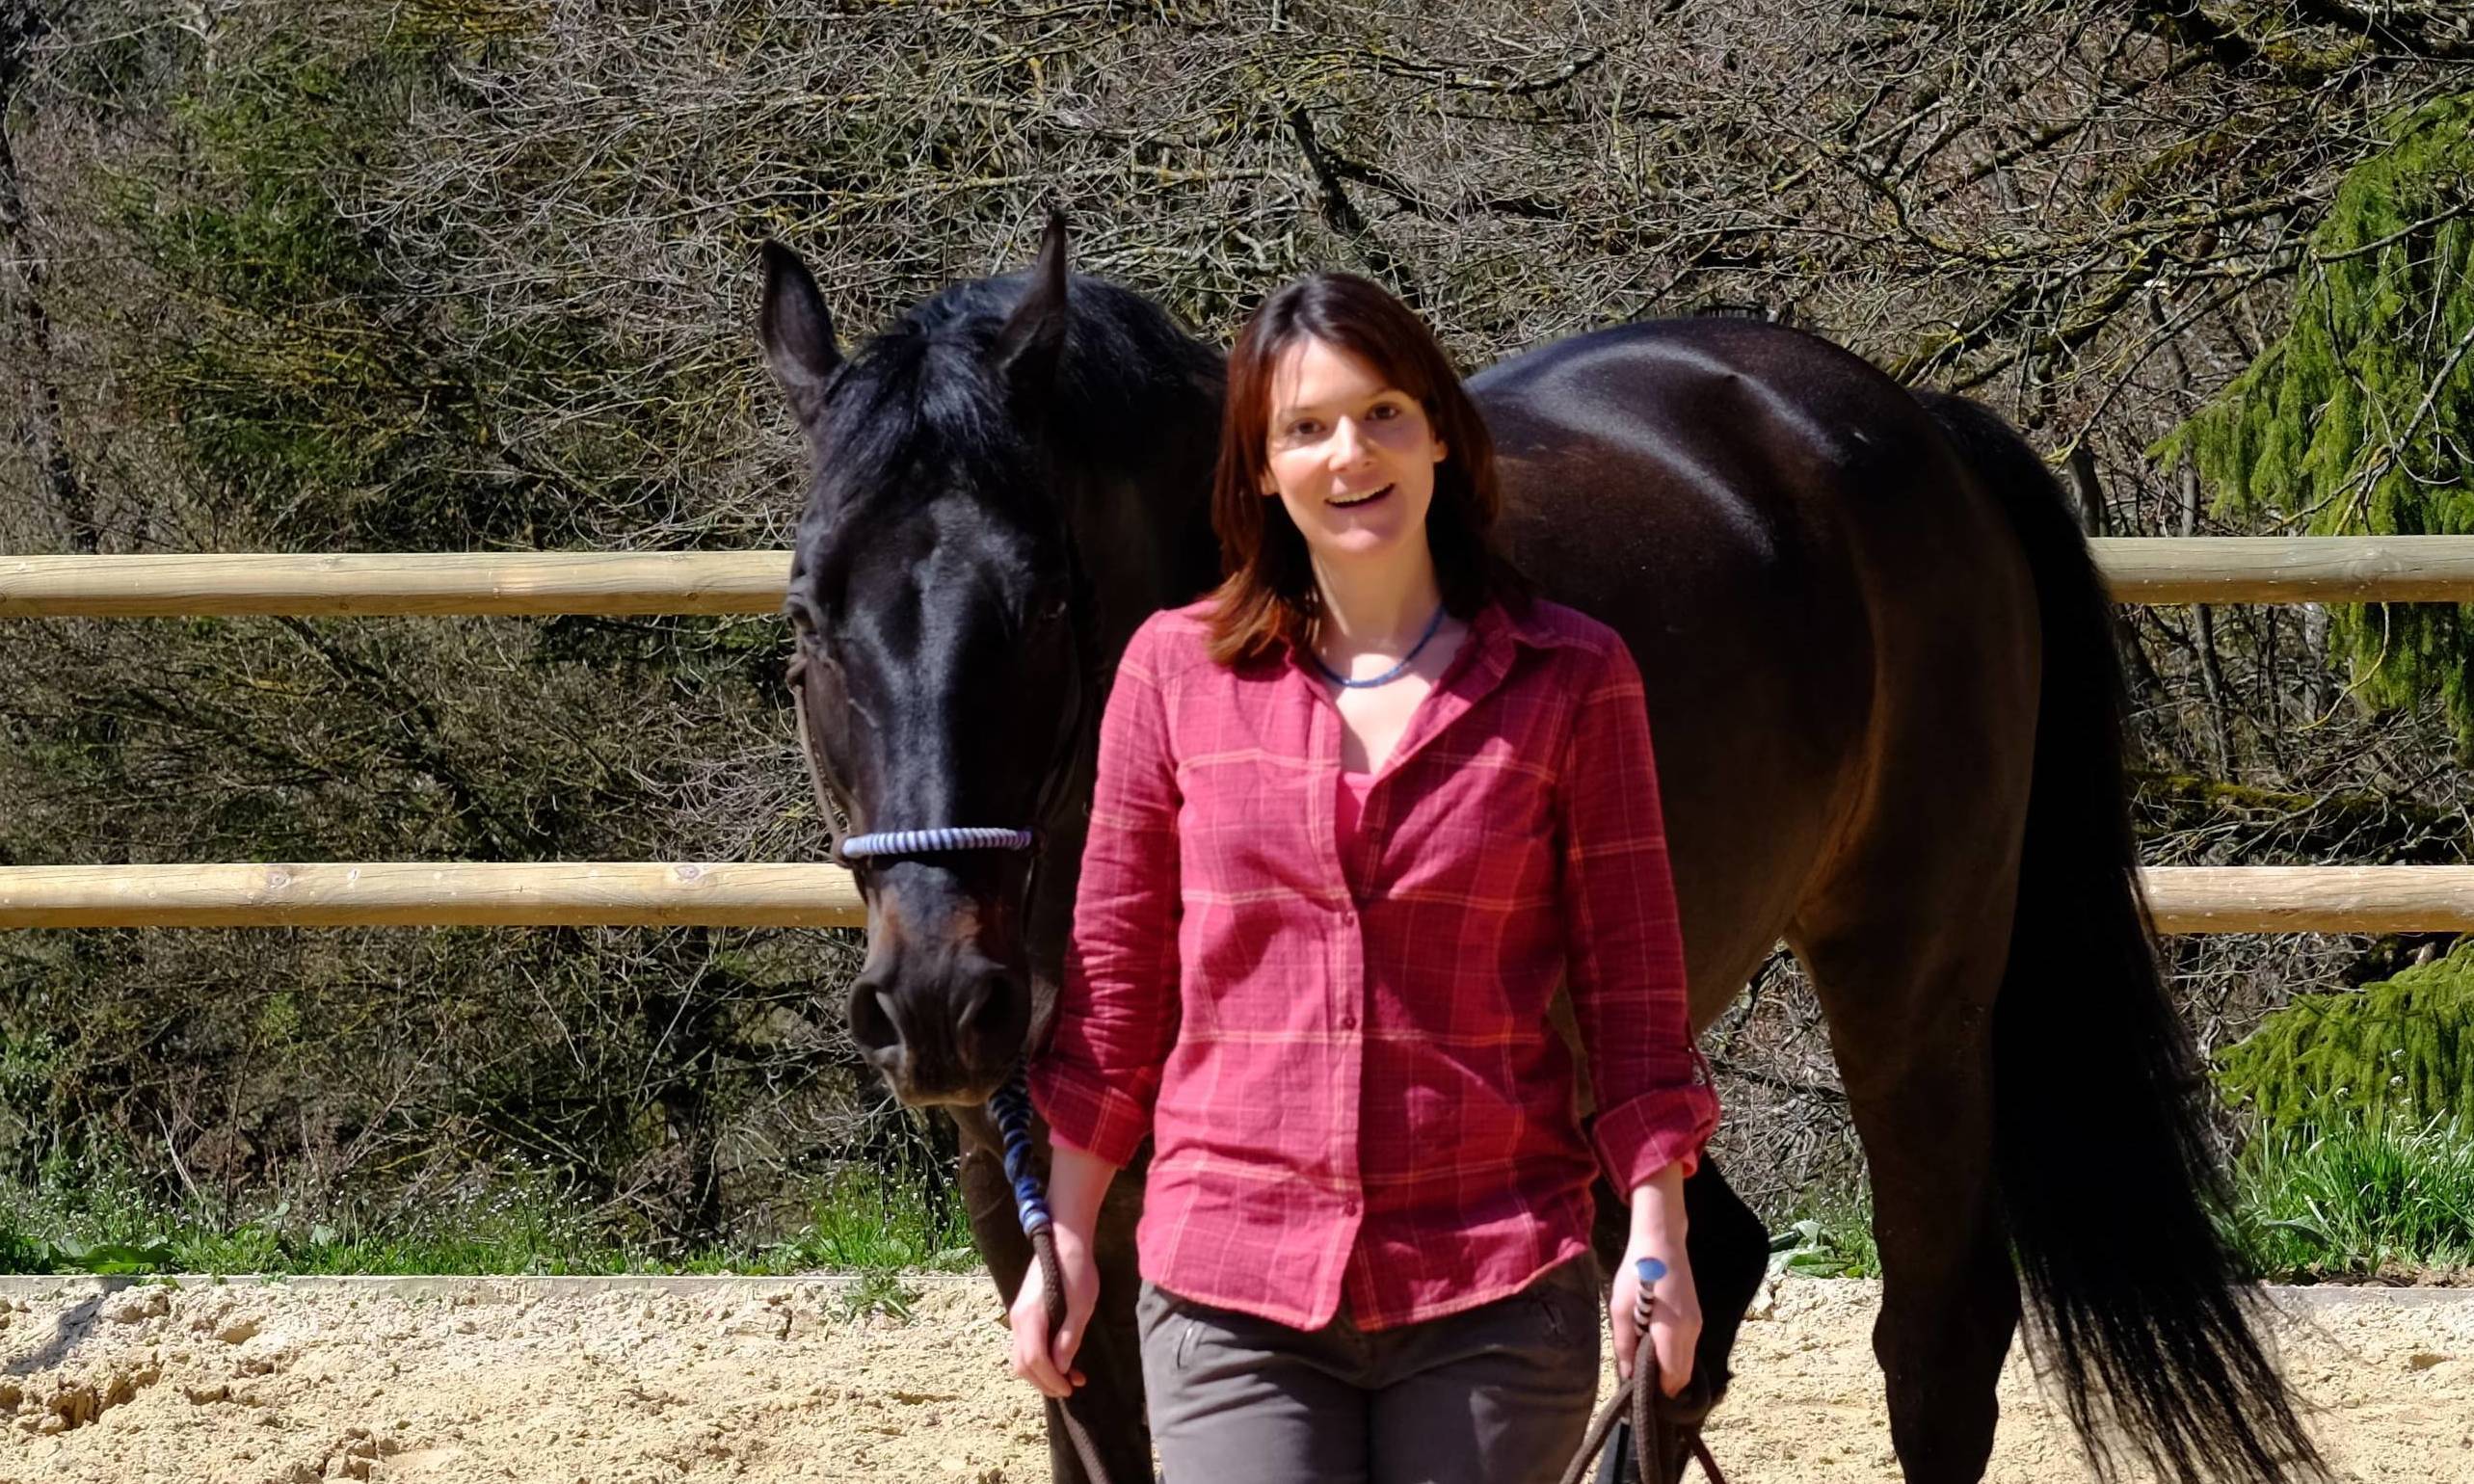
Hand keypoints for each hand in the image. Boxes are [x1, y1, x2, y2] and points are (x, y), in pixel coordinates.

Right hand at [1008, 1230, 1099, 1399]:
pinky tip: (1060, 1360)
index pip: (1034, 1361)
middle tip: (1070, 1388)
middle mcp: (1018, 1320)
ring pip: (1022, 1357)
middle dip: (1045, 1382)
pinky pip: (1026, 1345)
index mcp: (1030, 1317)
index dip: (1051, 1380)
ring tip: (1069, 1377)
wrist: (1065, 1240)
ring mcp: (1018, 1316)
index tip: (1070, 1388)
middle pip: (1023, 1364)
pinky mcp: (1024, 1313)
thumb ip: (1069, 1338)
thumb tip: (1060, 1367)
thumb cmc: (1077, 1270)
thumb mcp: (1081, 1306)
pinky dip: (1040, 1360)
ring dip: (1042, 1373)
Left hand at [1611, 1243, 1700, 1396]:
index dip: (1656, 1391)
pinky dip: (1674, 1358)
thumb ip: (1624, 1344)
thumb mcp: (1621, 1308)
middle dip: (1663, 1386)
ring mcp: (1697, 1325)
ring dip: (1668, 1371)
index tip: (1637, 1394)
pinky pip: (1687, 1350)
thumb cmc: (1637, 1273)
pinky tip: (1653, 1348)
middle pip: (1682, 1376)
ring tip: (1642, 1364)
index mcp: (1672, 1331)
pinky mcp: (1697, 1319)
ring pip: (1686, 1364)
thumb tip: (1627, 1375)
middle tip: (1638, 1383)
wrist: (1663, 1242)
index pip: (1671, 1378)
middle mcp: (1691, 1332)